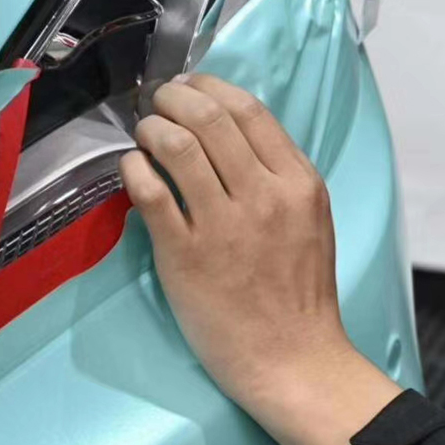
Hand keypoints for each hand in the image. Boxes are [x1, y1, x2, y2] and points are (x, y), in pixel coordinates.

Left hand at [120, 74, 400, 444]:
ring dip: (151, 128)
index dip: (211, 87)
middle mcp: (263, 195)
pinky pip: (151, 193)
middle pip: (210, 118)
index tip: (190, 86)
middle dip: (175, 96)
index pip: (249, 111)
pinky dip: (134, 169)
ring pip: (176, 146)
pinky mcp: (185, 254)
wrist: (293, 359)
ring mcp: (223, 225)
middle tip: (158, 98)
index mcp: (298, 183)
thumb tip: (230, 137)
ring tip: (144, 131)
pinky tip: (132, 168)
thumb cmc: (301, 294)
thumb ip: (279, 177)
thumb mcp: (312, 220)